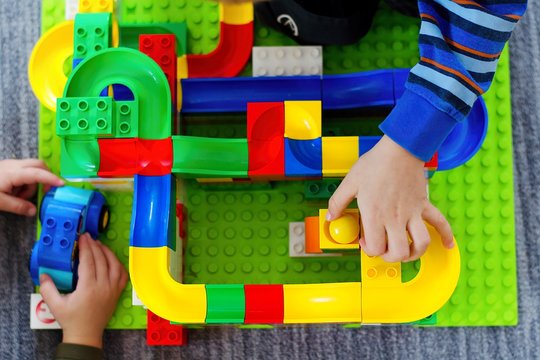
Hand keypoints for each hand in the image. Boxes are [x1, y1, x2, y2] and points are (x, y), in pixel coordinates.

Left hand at [0, 159, 63, 215]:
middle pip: (39, 165)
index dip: (51, 179)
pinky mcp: (9, 167)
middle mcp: (14, 165)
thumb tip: (33, 210)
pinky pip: (25, 171)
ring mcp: (12, 164)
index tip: (61, 184)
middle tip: (44, 191)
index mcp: (13, 173)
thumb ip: (18, 207)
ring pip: (32, 169)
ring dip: (33, 183)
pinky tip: (17, 191)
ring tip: (20, 196)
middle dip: (46, 178)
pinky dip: (26, 182)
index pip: (37, 173)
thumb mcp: (0, 202)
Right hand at [39, 234, 127, 347]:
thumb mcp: (55, 305)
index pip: (88, 261)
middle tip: (88, 237)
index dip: (85, 247)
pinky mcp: (117, 292)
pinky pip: (122, 274)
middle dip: (94, 246)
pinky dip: (118, 263)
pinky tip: (110, 258)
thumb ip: (48, 288)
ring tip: (98, 244)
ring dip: (107, 252)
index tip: (82, 237)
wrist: (86, 334)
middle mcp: (103, 286)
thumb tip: (44, 273)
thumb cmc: (71, 319)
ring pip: (114, 264)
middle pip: (101, 260)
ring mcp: (113, 289)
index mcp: (88, 288)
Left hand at [327, 135, 453, 261]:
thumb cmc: (375, 163)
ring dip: (414, 254)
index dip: (369, 249)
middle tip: (382, 248)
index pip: (375, 247)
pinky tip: (447, 245)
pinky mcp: (424, 205)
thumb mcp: (350, 182)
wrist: (400, 149)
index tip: (364, 241)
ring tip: (406, 252)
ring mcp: (412, 213)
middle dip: (389, 257)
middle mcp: (395, 219)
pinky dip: (446, 235)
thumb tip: (331, 218)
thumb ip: (338, 202)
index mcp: (375, 215)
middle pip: (398, 252)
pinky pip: (440, 223)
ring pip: (420, 244)